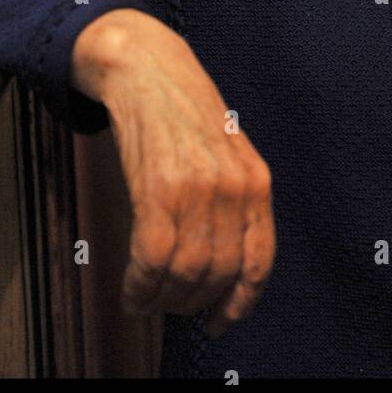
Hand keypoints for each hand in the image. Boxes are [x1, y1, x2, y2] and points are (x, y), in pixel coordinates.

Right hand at [71, 8, 275, 338]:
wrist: (149, 70)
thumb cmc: (184, 113)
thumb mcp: (228, 154)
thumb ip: (233, 202)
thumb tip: (222, 269)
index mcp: (258, 182)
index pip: (259, 262)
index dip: (239, 303)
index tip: (219, 323)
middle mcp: (234, 188)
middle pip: (217, 275)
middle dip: (190, 302)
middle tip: (169, 304)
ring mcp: (198, 189)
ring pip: (184, 274)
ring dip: (161, 298)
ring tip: (146, 297)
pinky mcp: (159, 188)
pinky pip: (152, 260)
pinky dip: (139, 285)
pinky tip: (132, 289)